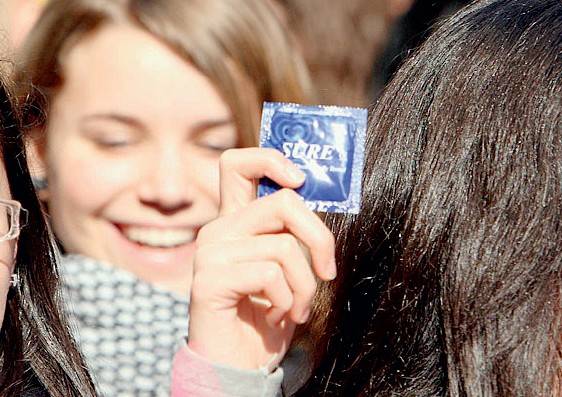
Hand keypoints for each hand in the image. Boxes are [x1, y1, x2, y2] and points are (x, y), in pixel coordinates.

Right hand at [187, 148, 335, 369]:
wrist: (239, 365)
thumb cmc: (266, 316)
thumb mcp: (286, 268)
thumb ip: (291, 234)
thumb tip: (318, 201)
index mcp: (236, 222)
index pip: (238, 164)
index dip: (270, 159)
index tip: (299, 179)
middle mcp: (218, 230)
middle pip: (282, 201)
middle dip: (319, 238)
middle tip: (327, 271)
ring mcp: (210, 253)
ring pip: (284, 247)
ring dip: (304, 286)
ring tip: (296, 307)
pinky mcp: (208, 280)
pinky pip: (269, 275)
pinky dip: (287, 301)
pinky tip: (277, 315)